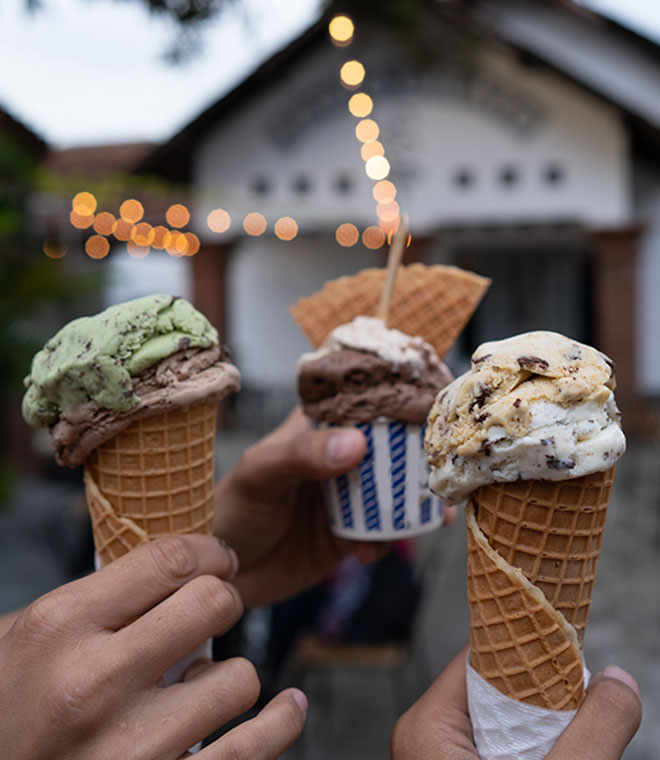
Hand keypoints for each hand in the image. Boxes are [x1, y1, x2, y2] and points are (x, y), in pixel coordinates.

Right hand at [0, 535, 306, 759]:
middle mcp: (93, 684)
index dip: (209, 551)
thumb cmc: (5, 711)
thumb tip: (174, 564)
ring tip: (200, 686)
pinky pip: (251, 751)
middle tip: (215, 610)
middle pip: (212, 604)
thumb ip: (94, 599)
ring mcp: (128, 751)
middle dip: (223, 599)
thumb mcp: (24, 638)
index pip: (170, 559)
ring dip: (228, 677)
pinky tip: (284, 708)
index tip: (219, 560)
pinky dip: (279, 724)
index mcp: (58, 627)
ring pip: (239, 678)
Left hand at [214, 408, 455, 607]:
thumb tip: (357, 443)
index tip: (437, 408)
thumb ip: (302, 455)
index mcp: (320, 426)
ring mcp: (352, 495)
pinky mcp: (355, 533)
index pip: (367, 401)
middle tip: (446, 470)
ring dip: (418, 501)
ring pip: (401, 490)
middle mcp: (342, 454)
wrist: (220, 574)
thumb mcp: (261, 473)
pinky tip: (367, 553)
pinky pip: (387, 533)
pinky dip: (390, 542)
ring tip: (436, 514)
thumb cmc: (231, 508)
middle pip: (397, 445)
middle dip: (425, 456)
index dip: (403, 400)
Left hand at [391, 646, 640, 759]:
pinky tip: (560, 754)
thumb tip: (620, 679)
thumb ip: (593, 733)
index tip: (572, 638)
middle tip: (584, 696)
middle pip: (493, 688)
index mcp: (428, 725)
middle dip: (542, 694)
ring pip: (501, 721)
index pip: (481, 658)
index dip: (528, 644)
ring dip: (543, 727)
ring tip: (578, 731)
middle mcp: (428, 738)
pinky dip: (533, 751)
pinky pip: (498, 748)